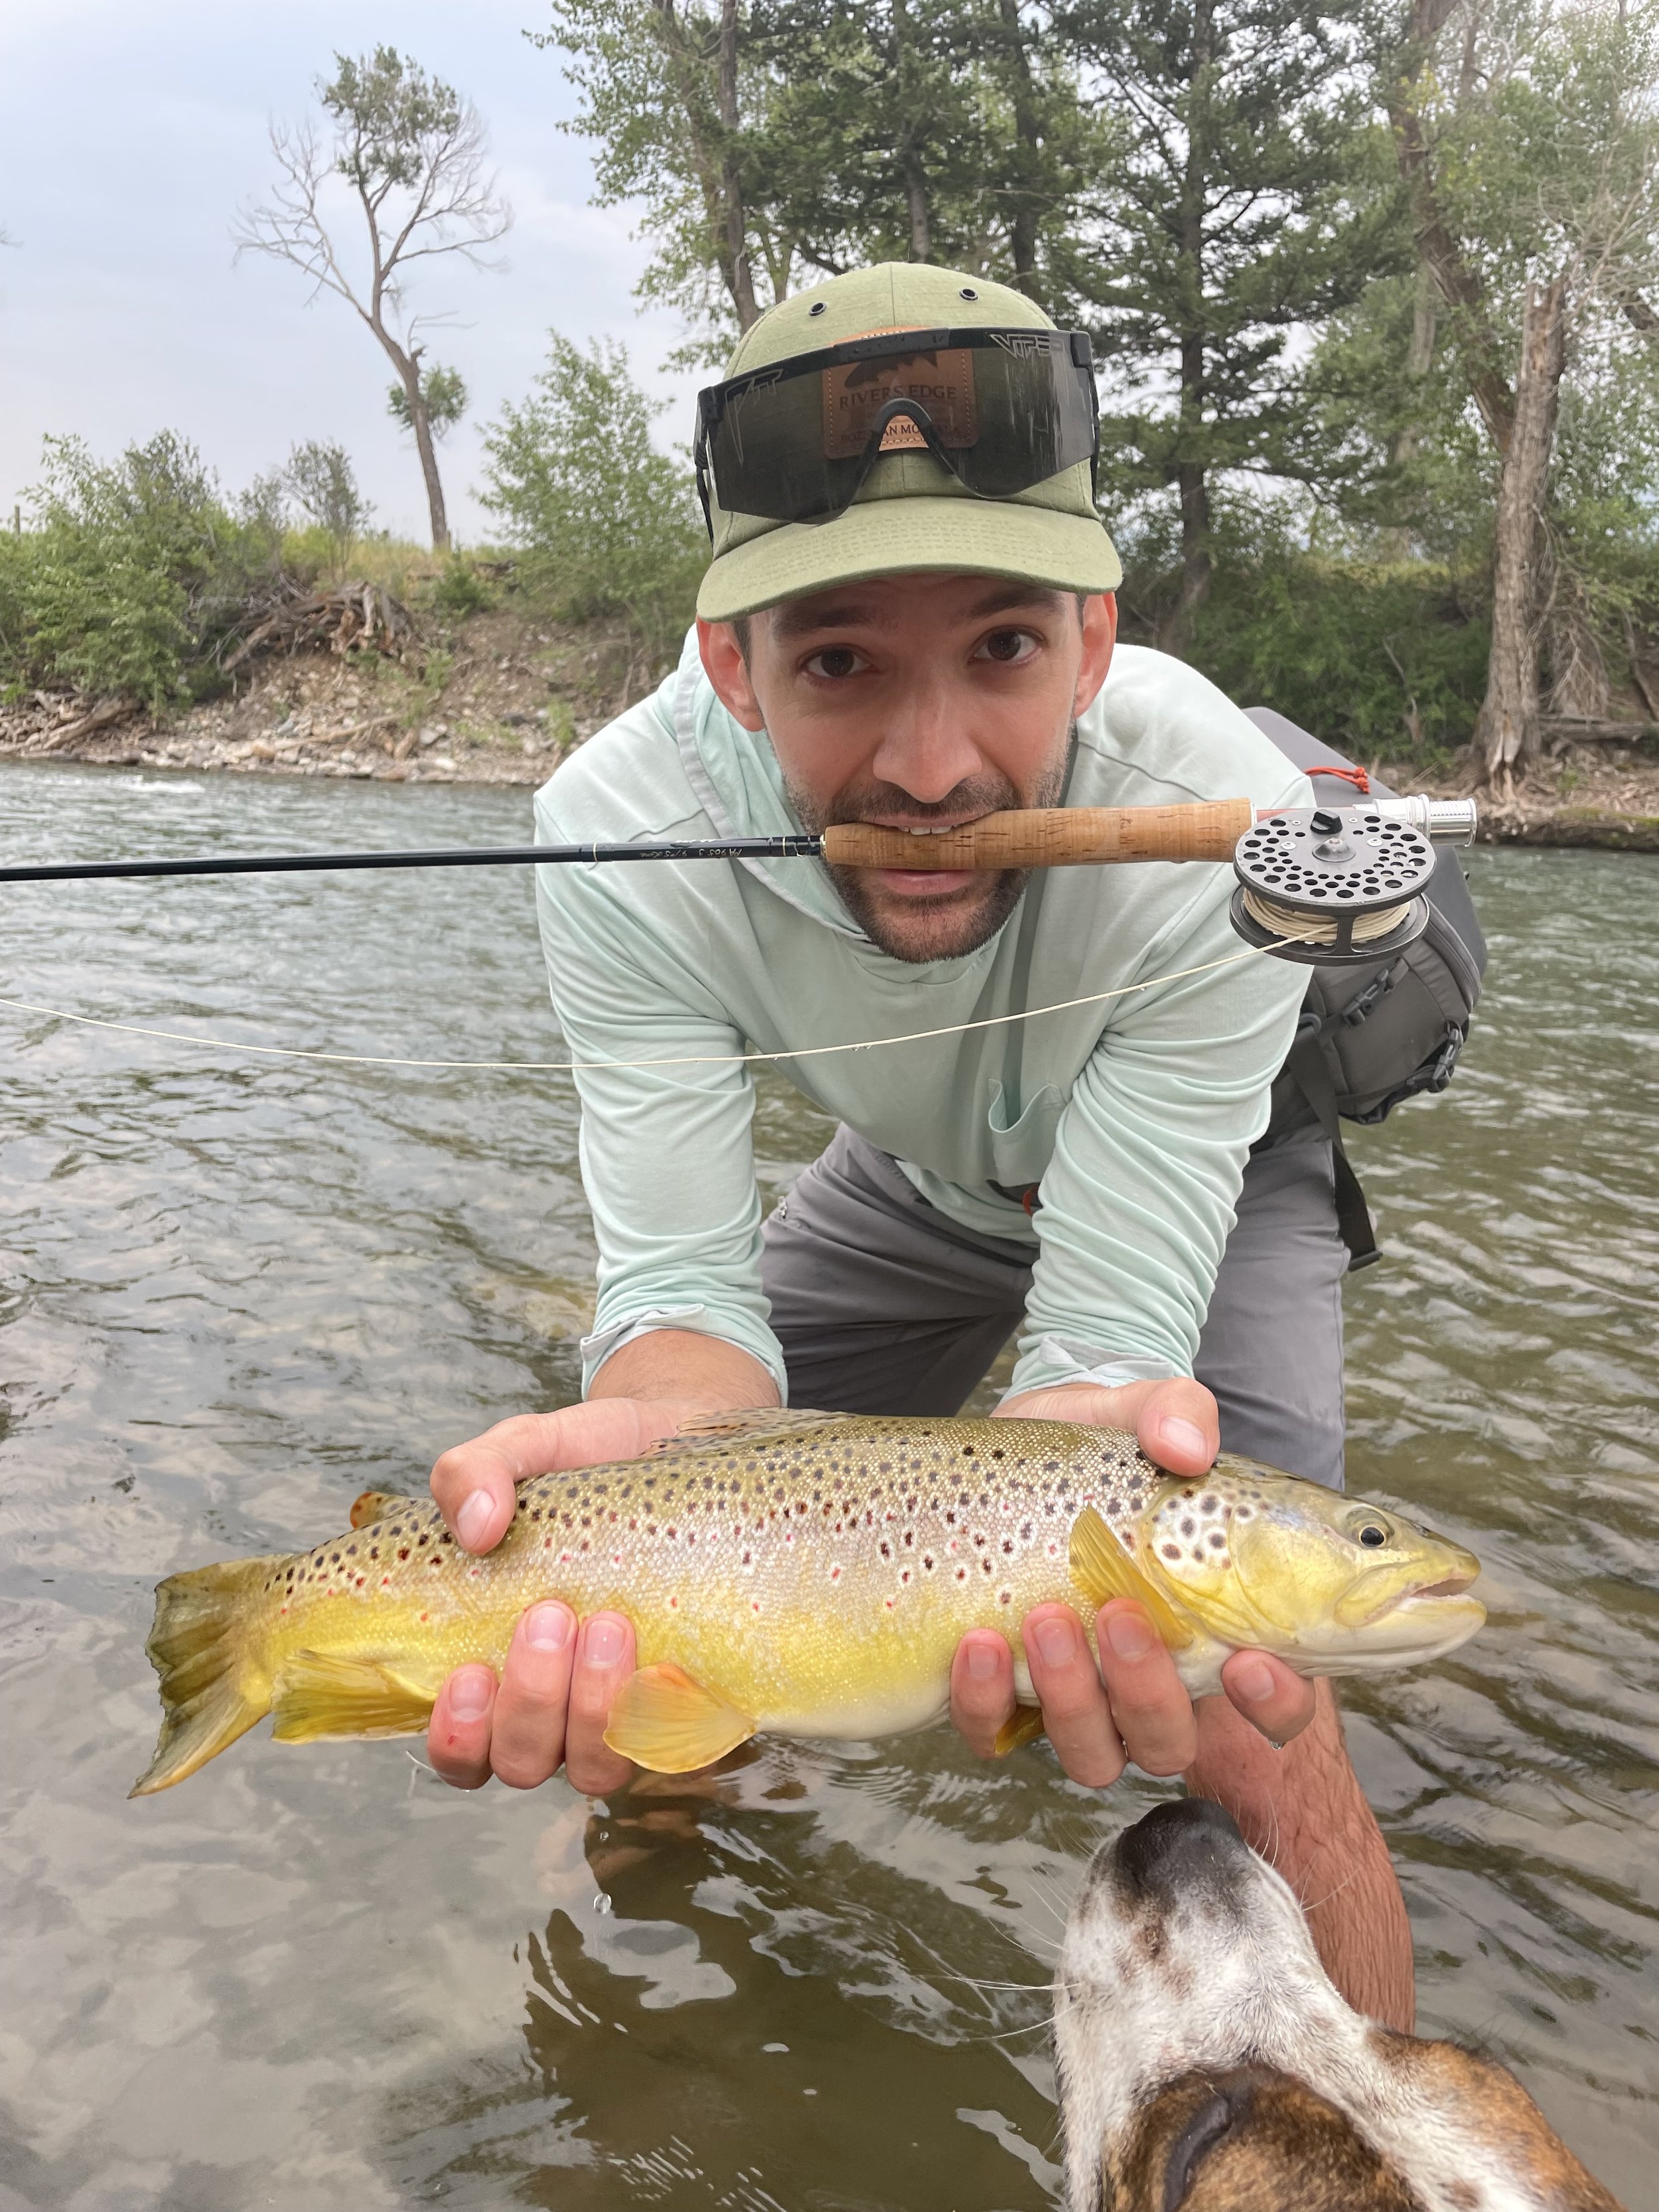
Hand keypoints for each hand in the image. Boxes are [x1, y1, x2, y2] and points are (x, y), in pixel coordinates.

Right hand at [424, 1396, 702, 1794]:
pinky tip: (669, 1661)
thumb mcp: (525, 1447)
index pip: (463, 1751)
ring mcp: (627, 1712)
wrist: (683, 1440)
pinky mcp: (695, 1702)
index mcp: (500, 1667)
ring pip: (597, 1768)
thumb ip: (475, 1471)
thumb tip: (474, 1525)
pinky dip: (667, 1715)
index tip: (470, 1671)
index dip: (457, 1738)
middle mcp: (559, 1706)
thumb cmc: (591, 1462)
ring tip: (610, 1623)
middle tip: (552, 1614)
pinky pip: (679, 1745)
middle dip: (531, 1701)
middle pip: (524, 1761)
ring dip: (594, 1708)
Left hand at [950, 1375, 1317, 1780]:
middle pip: (1169, 1741)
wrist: (1018, 1452)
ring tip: (1044, 1619)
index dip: (1273, 1702)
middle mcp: (1150, 1681)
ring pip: (1091, 1753)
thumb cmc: (1103, 1451)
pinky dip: (984, 1702)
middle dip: (1147, 1693)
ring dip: (1070, 1700)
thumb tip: (1185, 1446)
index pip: (1273, 1704)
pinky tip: (978, 1643)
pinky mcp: (1003, 1693)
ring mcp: (1076, 1696)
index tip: (1247, 1661)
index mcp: (1213, 1631)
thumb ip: (1178, 1416)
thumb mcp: (1145, 1414)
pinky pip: (994, 1732)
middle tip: (1117, 1614)